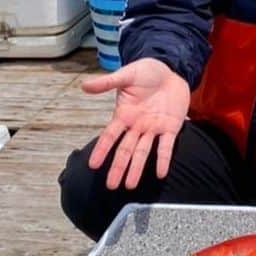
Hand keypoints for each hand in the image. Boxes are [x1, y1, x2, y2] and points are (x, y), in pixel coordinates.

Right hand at [81, 58, 190, 190]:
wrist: (171, 69)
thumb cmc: (146, 72)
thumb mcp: (127, 75)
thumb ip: (107, 82)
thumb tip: (84, 85)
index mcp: (124, 115)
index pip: (109, 136)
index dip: (102, 150)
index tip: (92, 165)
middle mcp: (137, 126)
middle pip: (125, 150)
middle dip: (118, 168)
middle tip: (111, 186)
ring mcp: (153, 128)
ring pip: (143, 152)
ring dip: (136, 169)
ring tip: (130, 186)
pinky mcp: (170, 127)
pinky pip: (166, 146)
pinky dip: (163, 159)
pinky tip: (160, 173)